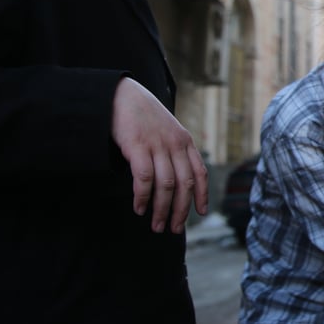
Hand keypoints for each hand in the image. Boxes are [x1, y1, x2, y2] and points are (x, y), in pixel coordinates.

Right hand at [111, 77, 208, 232]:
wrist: (122, 94)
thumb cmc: (143, 116)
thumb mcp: (166, 131)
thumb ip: (173, 151)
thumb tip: (173, 180)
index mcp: (185, 141)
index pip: (200, 172)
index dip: (202, 194)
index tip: (200, 212)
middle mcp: (175, 144)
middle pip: (185, 184)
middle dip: (181, 210)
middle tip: (175, 229)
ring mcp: (157, 145)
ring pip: (166, 185)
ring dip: (162, 209)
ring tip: (157, 225)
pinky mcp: (137, 146)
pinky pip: (144, 178)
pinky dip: (143, 196)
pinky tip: (139, 208)